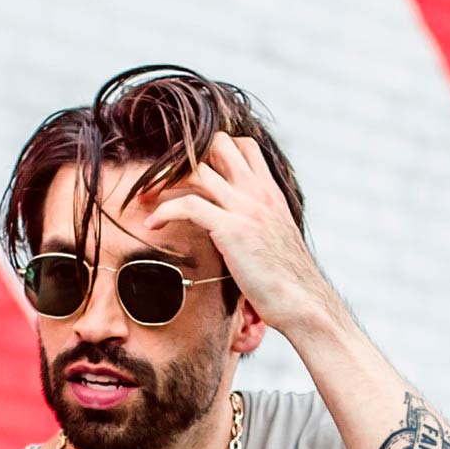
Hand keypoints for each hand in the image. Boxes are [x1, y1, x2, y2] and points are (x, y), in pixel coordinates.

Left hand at [146, 135, 339, 335]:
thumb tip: (237, 232)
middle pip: (216, 144)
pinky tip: (152, 226)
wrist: (304, 304)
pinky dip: (163, 212)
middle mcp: (259, 192)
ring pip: (196, 170)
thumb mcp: (275, 241)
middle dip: (183, 157)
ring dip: (163, 181)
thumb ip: (258, 224)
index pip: (242, 146)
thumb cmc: (288, 282)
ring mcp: (246, 207)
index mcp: (270, 193)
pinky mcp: (232, 229)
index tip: (187, 172)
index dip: (211, 150)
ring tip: (145, 199)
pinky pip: (188, 205)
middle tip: (160, 179)